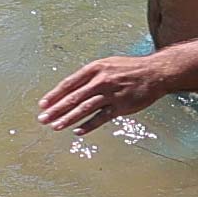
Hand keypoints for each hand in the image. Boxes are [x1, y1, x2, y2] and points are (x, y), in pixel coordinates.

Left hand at [36, 53, 183, 132]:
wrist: (154, 73)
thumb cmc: (129, 69)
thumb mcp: (107, 64)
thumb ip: (90, 76)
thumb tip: (71, 88)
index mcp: (95, 69)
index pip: (69, 83)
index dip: (54, 95)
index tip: (43, 105)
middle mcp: (101, 80)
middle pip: (74, 97)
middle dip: (56, 109)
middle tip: (43, 119)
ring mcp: (111, 94)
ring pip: (84, 108)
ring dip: (68, 119)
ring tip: (56, 126)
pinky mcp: (120, 106)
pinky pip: (101, 118)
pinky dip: (88, 126)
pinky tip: (77, 132)